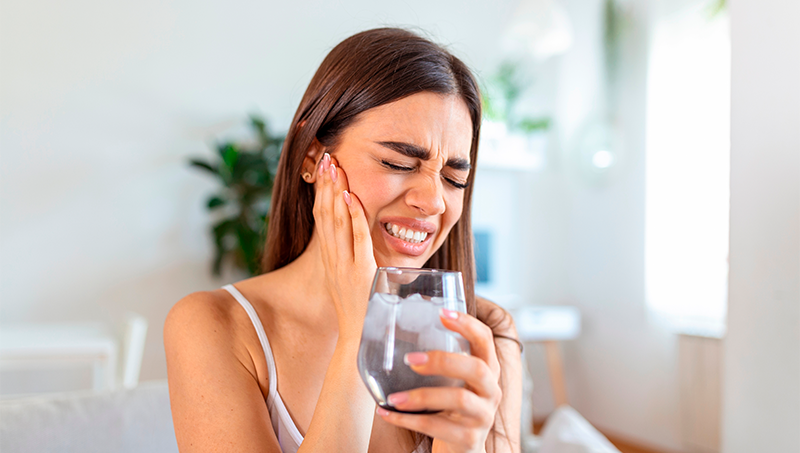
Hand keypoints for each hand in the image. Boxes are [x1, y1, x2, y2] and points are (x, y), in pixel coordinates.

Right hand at [312, 152, 376, 339]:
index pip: (322, 219)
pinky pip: (357, 239)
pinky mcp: (359, 273)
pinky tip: (351, 196)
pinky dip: (354, 216)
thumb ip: (357, 262)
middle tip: (324, 155)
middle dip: (324, 183)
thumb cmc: (362, 314)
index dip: (321, 192)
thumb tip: (366, 245)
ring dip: (335, 191)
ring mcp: (344, 266)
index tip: (322, 168)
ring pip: (336, 221)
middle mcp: (333, 259)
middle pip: (325, 214)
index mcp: (330, 260)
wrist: (358, 342)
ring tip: (333, 165)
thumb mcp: (353, 282)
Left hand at [376, 309, 501, 452]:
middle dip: (443, 360)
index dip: (468, 325)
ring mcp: (483, 416)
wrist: (461, 451)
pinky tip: (387, 413)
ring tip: (394, 397)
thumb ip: (440, 363)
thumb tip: (397, 331)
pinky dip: (408, 420)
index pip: (485, 340)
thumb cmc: (452, 410)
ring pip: (459, 399)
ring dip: (422, 395)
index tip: (442, 313)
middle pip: (478, 368)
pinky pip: (437, 427)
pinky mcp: (469, 439)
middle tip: (411, 360)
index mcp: (487, 371)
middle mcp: (491, 391)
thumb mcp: (453, 383)